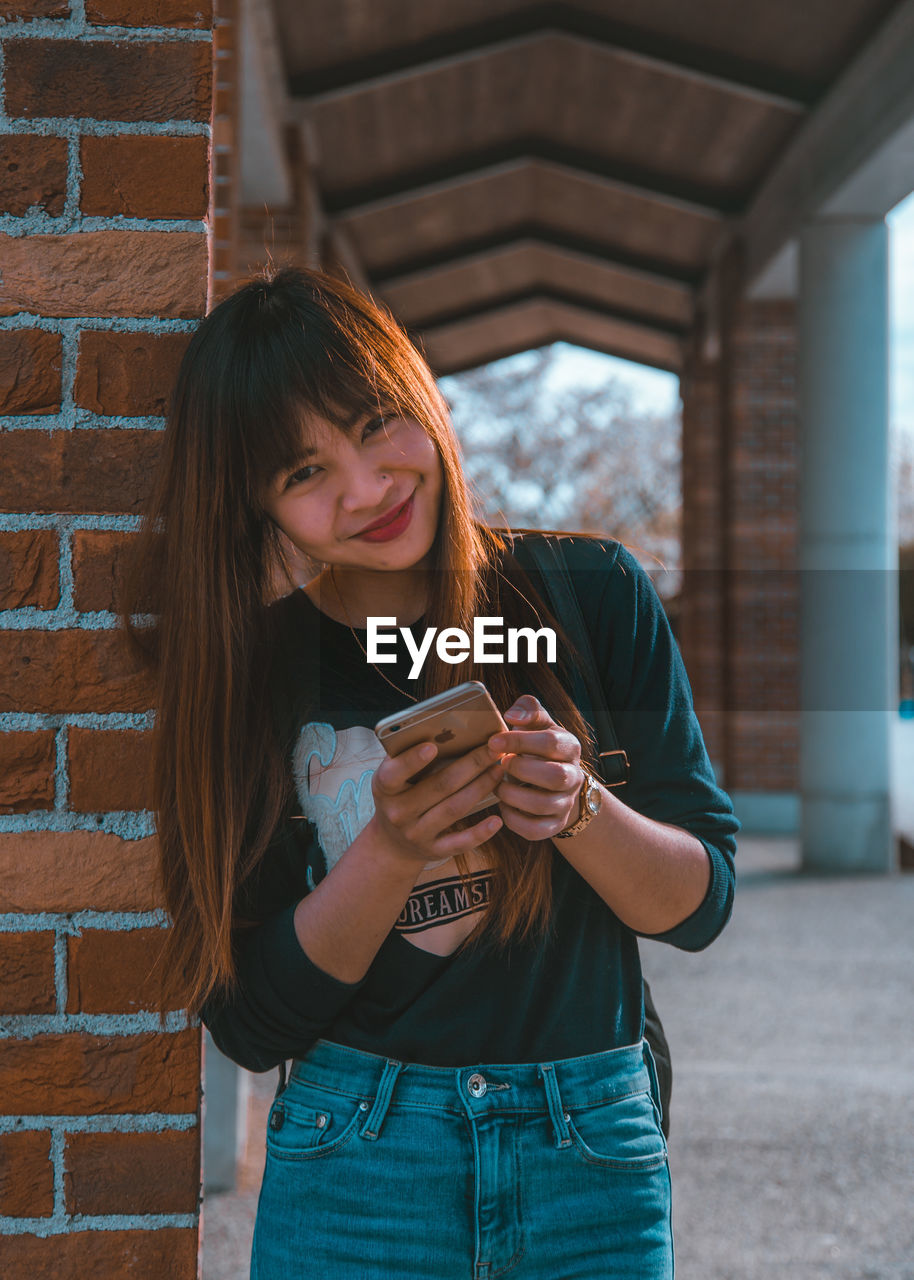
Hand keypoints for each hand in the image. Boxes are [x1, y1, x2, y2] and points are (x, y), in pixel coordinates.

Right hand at [370, 740, 504, 866]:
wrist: (392, 843)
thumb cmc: (399, 794)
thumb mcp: (393, 776)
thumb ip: (408, 756)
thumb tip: (444, 731)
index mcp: (384, 788)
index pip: (394, 774)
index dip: (412, 760)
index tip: (433, 746)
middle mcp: (398, 812)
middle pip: (439, 786)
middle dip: (471, 764)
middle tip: (494, 747)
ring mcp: (416, 833)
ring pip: (454, 809)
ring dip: (481, 787)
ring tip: (499, 769)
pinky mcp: (434, 851)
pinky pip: (460, 843)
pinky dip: (480, 833)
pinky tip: (497, 820)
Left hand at [487, 695, 585, 840]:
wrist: (556, 782)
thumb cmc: (538, 747)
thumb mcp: (538, 724)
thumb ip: (528, 710)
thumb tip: (511, 714)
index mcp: (569, 747)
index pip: (550, 742)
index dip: (519, 741)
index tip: (494, 741)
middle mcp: (573, 776)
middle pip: (555, 776)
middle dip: (522, 770)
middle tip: (501, 764)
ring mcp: (566, 803)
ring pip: (543, 805)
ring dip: (513, 795)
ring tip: (499, 786)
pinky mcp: (554, 825)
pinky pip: (535, 830)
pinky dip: (513, 819)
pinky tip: (503, 805)